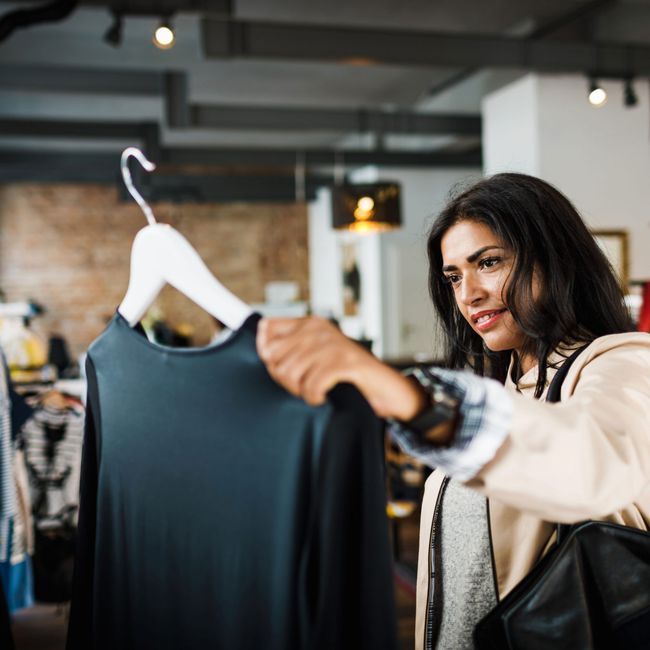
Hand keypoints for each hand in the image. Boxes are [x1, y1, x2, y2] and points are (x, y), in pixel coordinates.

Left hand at [256, 316, 427, 419]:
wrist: (385, 388)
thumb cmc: (347, 376)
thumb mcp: (317, 357)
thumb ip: (291, 351)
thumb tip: (262, 350)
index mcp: (310, 324)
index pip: (266, 329)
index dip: (266, 353)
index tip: (282, 368)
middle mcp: (319, 329)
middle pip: (274, 357)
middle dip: (283, 379)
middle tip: (302, 385)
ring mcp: (333, 344)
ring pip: (290, 373)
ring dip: (299, 390)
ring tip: (313, 391)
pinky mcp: (345, 362)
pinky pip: (311, 385)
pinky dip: (314, 397)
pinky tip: (322, 397)